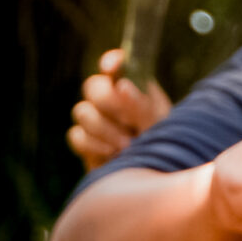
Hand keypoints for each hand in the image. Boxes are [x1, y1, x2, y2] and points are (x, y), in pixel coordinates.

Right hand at [68, 49, 171, 169]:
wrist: (155, 178)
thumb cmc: (164, 146)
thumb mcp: (161, 124)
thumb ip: (143, 106)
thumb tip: (122, 86)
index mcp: (135, 87)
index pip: (117, 65)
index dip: (112, 62)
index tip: (113, 67)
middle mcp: (112, 99)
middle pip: (92, 86)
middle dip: (109, 103)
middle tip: (129, 123)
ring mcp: (96, 119)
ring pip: (81, 111)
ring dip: (104, 129)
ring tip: (127, 145)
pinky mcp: (86, 142)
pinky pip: (77, 135)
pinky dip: (94, 145)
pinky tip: (112, 155)